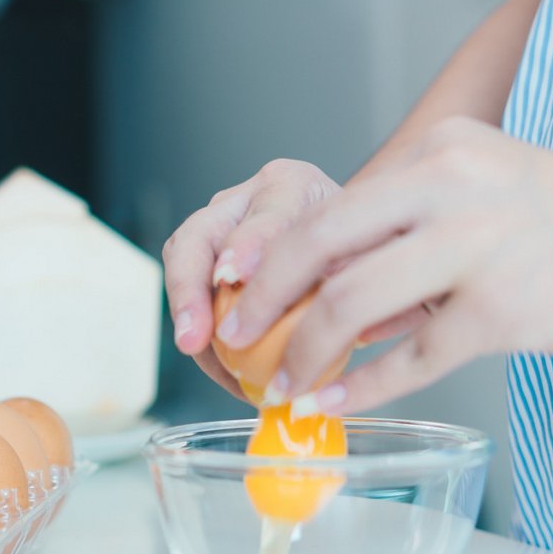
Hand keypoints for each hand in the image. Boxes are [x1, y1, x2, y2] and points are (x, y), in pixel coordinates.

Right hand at [162, 159, 340, 399]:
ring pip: (184, 259)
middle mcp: (247, 198)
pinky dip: (202, 329)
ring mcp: (218, 225)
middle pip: (202, 232)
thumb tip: (357, 330)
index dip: (249, 246)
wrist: (345, 245)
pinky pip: (189, 291)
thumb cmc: (358, 250)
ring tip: (195, 350)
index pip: (268, 215)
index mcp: (293, 187)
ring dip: (186, 310)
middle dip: (191, 285)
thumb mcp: (368, 258)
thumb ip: (357, 277)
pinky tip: (220, 366)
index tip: (234, 277)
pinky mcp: (205, 256)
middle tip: (195, 334)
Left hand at [216, 117, 552, 414]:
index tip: (253, 288)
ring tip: (286, 382)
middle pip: (319, 244)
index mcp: (443, 152)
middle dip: (265, 298)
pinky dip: (364, 386)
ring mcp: (473, 249)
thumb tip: (351, 287)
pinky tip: (339, 400)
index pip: (334, 204)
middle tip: (241, 335)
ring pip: (352, 306)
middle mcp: (447, 188)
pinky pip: (411, 358)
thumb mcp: (494, 190)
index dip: (281, 254)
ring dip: (306, 352)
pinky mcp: (501, 312)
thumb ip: (424, 229)